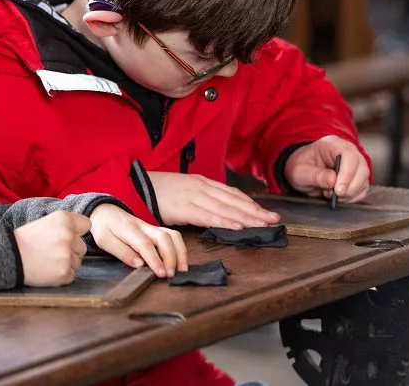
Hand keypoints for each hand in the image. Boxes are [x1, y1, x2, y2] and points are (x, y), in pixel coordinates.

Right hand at [13, 211, 89, 285]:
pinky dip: (62, 274)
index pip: (86, 224)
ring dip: (67, 262)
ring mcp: (67, 255)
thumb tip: (82, 230)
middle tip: (52, 250)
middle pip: (82, 246)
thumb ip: (65, 224)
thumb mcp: (46, 222)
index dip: (78, 231)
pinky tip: (48, 269)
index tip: (68, 235)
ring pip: (78, 262)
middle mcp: (68, 236)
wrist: (9, 256)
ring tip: (49, 260)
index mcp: (64, 219)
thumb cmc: (26, 239)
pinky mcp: (65, 273)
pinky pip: (72, 274)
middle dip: (71, 249)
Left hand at [88, 204, 186, 278]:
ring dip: (180, 252)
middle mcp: (144, 226)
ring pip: (172, 235)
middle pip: (164, 238)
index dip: (155, 259)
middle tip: (170, 275)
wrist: (104, 211)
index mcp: (129, 229)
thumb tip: (139, 264)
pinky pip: (172, 236)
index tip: (161, 273)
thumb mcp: (104, 240)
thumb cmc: (103, 227)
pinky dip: (179, 248)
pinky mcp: (156, 230)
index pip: (145, 244)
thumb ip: (121, 252)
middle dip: (171, 257)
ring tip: (182, 270)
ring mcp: (151, 227)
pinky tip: (180, 262)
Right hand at [146, 172, 279, 229]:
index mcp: (201, 182)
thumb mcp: (182, 191)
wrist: (135, 187)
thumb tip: (216, 210)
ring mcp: (193, 195)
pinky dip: (225, 221)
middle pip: (234, 200)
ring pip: (226, 208)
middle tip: (273, 220)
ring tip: (262, 225)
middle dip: (255, 211)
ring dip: (246, 218)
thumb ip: (199, 199)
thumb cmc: (157, 192)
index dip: (250, 204)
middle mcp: (201, 186)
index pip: (232, 193)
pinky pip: (209, 216)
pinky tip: (237, 227)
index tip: (265, 212)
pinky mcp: (184, 207)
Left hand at [283, 136, 370, 202]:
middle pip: (362, 168)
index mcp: (332, 145)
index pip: (349, 156)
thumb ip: (316, 175)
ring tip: (330, 193)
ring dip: (350, 193)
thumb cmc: (301, 166)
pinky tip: (338, 196)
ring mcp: (355, 163)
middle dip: (349, 187)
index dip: (347, 174)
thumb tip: (333, 181)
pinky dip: (352, 197)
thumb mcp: (299, 172)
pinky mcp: (358, 176)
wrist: (302, 169)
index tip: (337, 190)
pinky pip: (363, 188)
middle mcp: (348, 151)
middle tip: (333, 195)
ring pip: (364, 180)